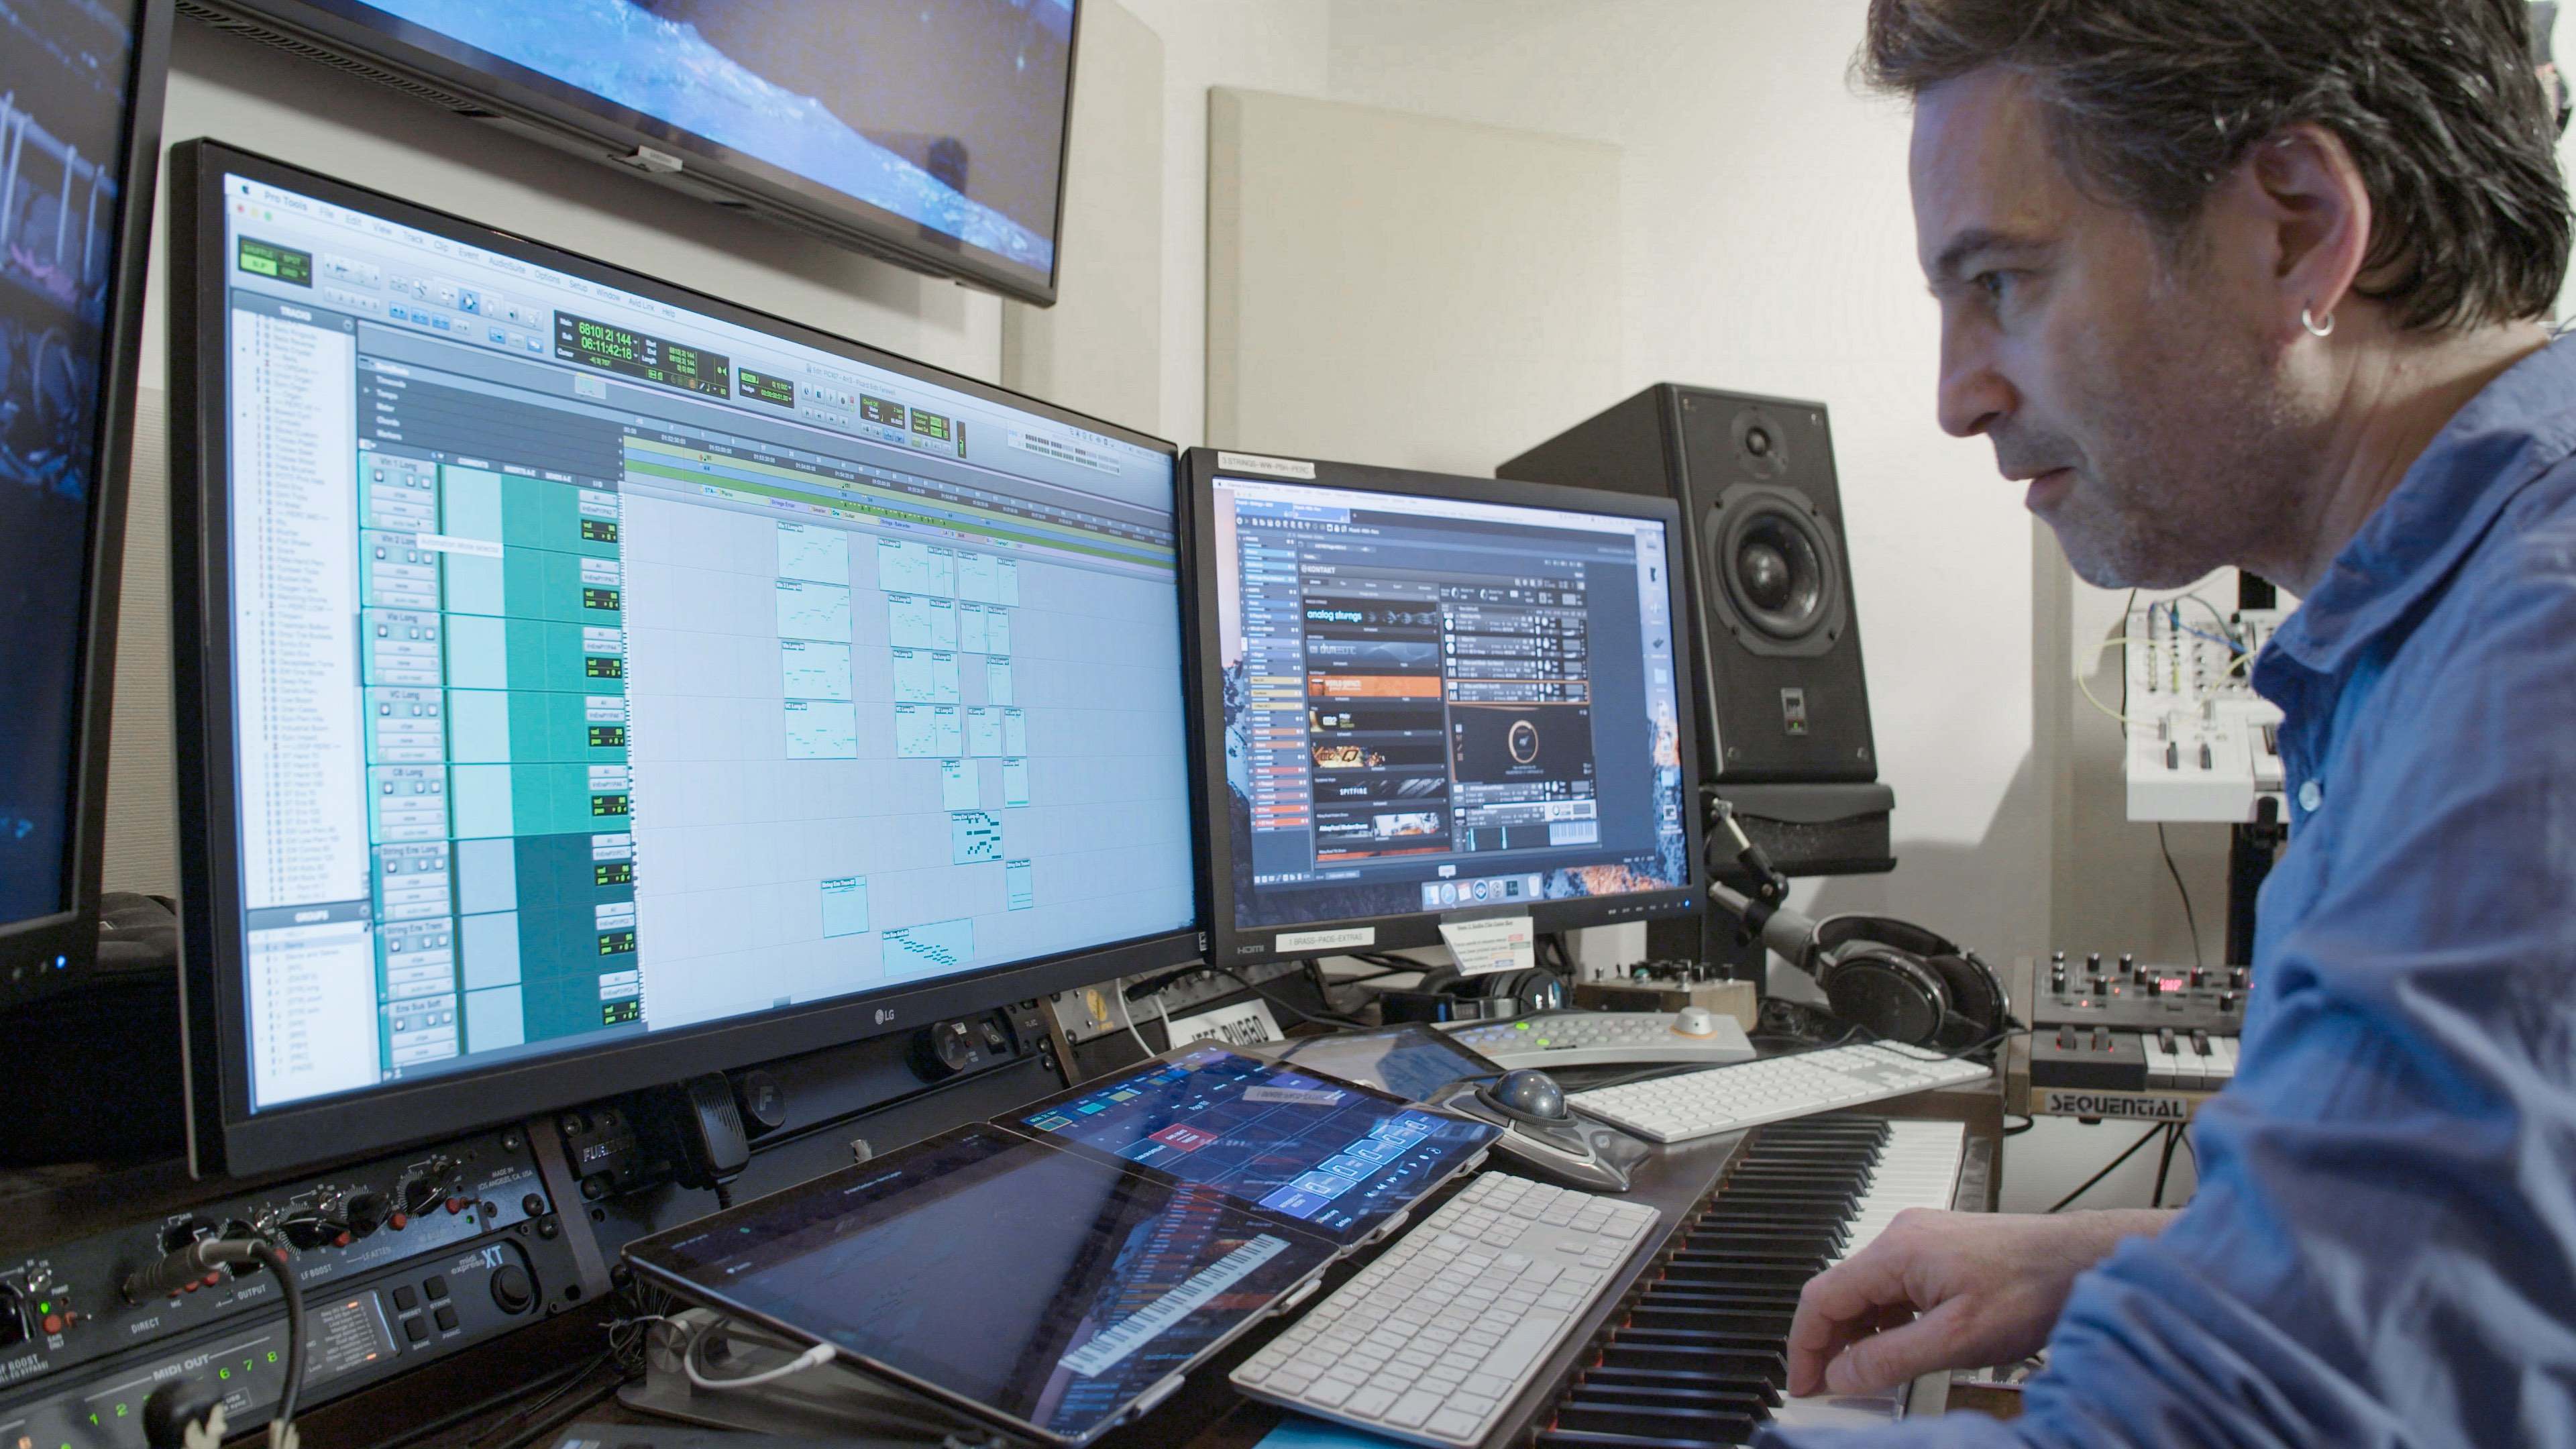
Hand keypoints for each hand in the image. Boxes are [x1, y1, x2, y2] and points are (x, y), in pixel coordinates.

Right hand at [1785, 1207, 2173, 1396]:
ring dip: (1859, 1335)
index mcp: (1896, 1251)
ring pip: (1868, 1292)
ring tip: (1865, 1377)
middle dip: (1828, 1344)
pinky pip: (1894, 1287)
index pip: (1821, 1298)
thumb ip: (1891, 1358)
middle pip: (1840, 1293)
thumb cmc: (2033, 1288)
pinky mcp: (1939, 1250)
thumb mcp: (1956, 1339)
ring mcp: (1921, 1240)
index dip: (1804, 1346)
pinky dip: (1886, 1321)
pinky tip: (1899, 1349)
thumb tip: (1842, 1375)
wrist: (2083, 1260)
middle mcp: (1902, 1237)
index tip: (1803, 1384)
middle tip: (1830, 1388)